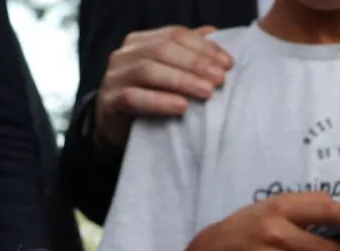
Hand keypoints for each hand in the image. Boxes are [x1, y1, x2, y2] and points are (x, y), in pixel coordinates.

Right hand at [92, 26, 232, 151]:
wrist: (115, 128)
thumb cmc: (149, 98)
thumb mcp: (168, 73)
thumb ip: (186, 52)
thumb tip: (212, 32)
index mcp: (141, 42)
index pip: (174, 35)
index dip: (203, 47)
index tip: (228, 64)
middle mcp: (125, 54)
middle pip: (162, 49)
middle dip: (195, 63)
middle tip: (220, 79)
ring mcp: (115, 77)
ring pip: (148, 70)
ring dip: (182, 80)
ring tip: (207, 92)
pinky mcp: (110, 102)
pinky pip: (134, 98)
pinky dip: (160, 102)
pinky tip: (182, 107)